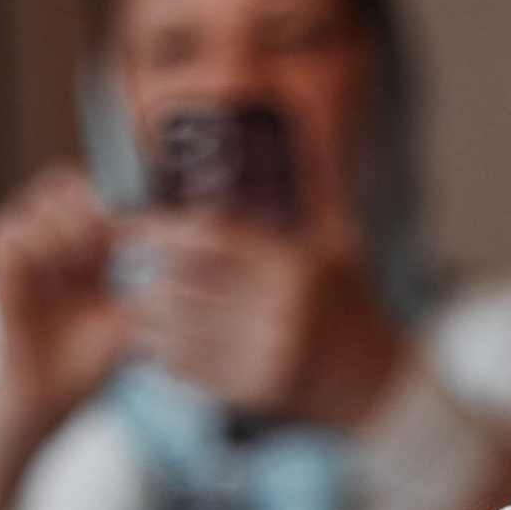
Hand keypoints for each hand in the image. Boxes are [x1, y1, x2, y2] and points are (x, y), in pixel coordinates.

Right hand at [0, 164, 135, 437]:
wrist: (46, 402)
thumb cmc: (86, 365)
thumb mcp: (130, 323)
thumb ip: (155, 293)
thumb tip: (192, 261)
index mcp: (82, 244)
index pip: (85, 186)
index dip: (104, 206)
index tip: (119, 245)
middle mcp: (47, 239)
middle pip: (59, 182)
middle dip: (82, 220)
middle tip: (89, 265)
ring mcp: (16, 252)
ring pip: (27, 207)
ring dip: (51, 241)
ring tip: (62, 281)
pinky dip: (15, 256)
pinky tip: (32, 285)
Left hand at [118, 209, 400, 428]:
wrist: (374, 382)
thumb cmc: (348, 305)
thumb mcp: (340, 244)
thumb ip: (317, 191)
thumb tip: (303, 119)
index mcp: (294, 268)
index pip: (213, 237)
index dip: (168, 229)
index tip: (143, 225)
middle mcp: (278, 311)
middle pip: (188, 283)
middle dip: (154, 272)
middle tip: (136, 264)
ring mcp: (265, 354)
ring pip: (181, 327)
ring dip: (154, 314)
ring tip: (144, 301)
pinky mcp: (253, 390)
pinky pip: (191, 367)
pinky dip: (166, 351)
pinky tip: (161, 339)